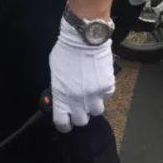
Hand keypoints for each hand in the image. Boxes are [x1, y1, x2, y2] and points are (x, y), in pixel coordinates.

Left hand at [48, 18, 114, 132]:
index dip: (64, 124)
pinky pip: (107, 96)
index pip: (62, 122)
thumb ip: (58, 88)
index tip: (66, 122)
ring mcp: (94, 94)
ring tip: (90, 92)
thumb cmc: (66, 51)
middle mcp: (78, 99)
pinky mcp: (107, 87)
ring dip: (93, 104)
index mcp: (62, 96)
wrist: (84, 38)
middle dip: (80, 115)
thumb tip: (61, 96)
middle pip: (81, 121)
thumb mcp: (55, 71)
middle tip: (80, 106)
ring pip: (97, 111)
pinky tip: (98, 80)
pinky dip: (103, 91)